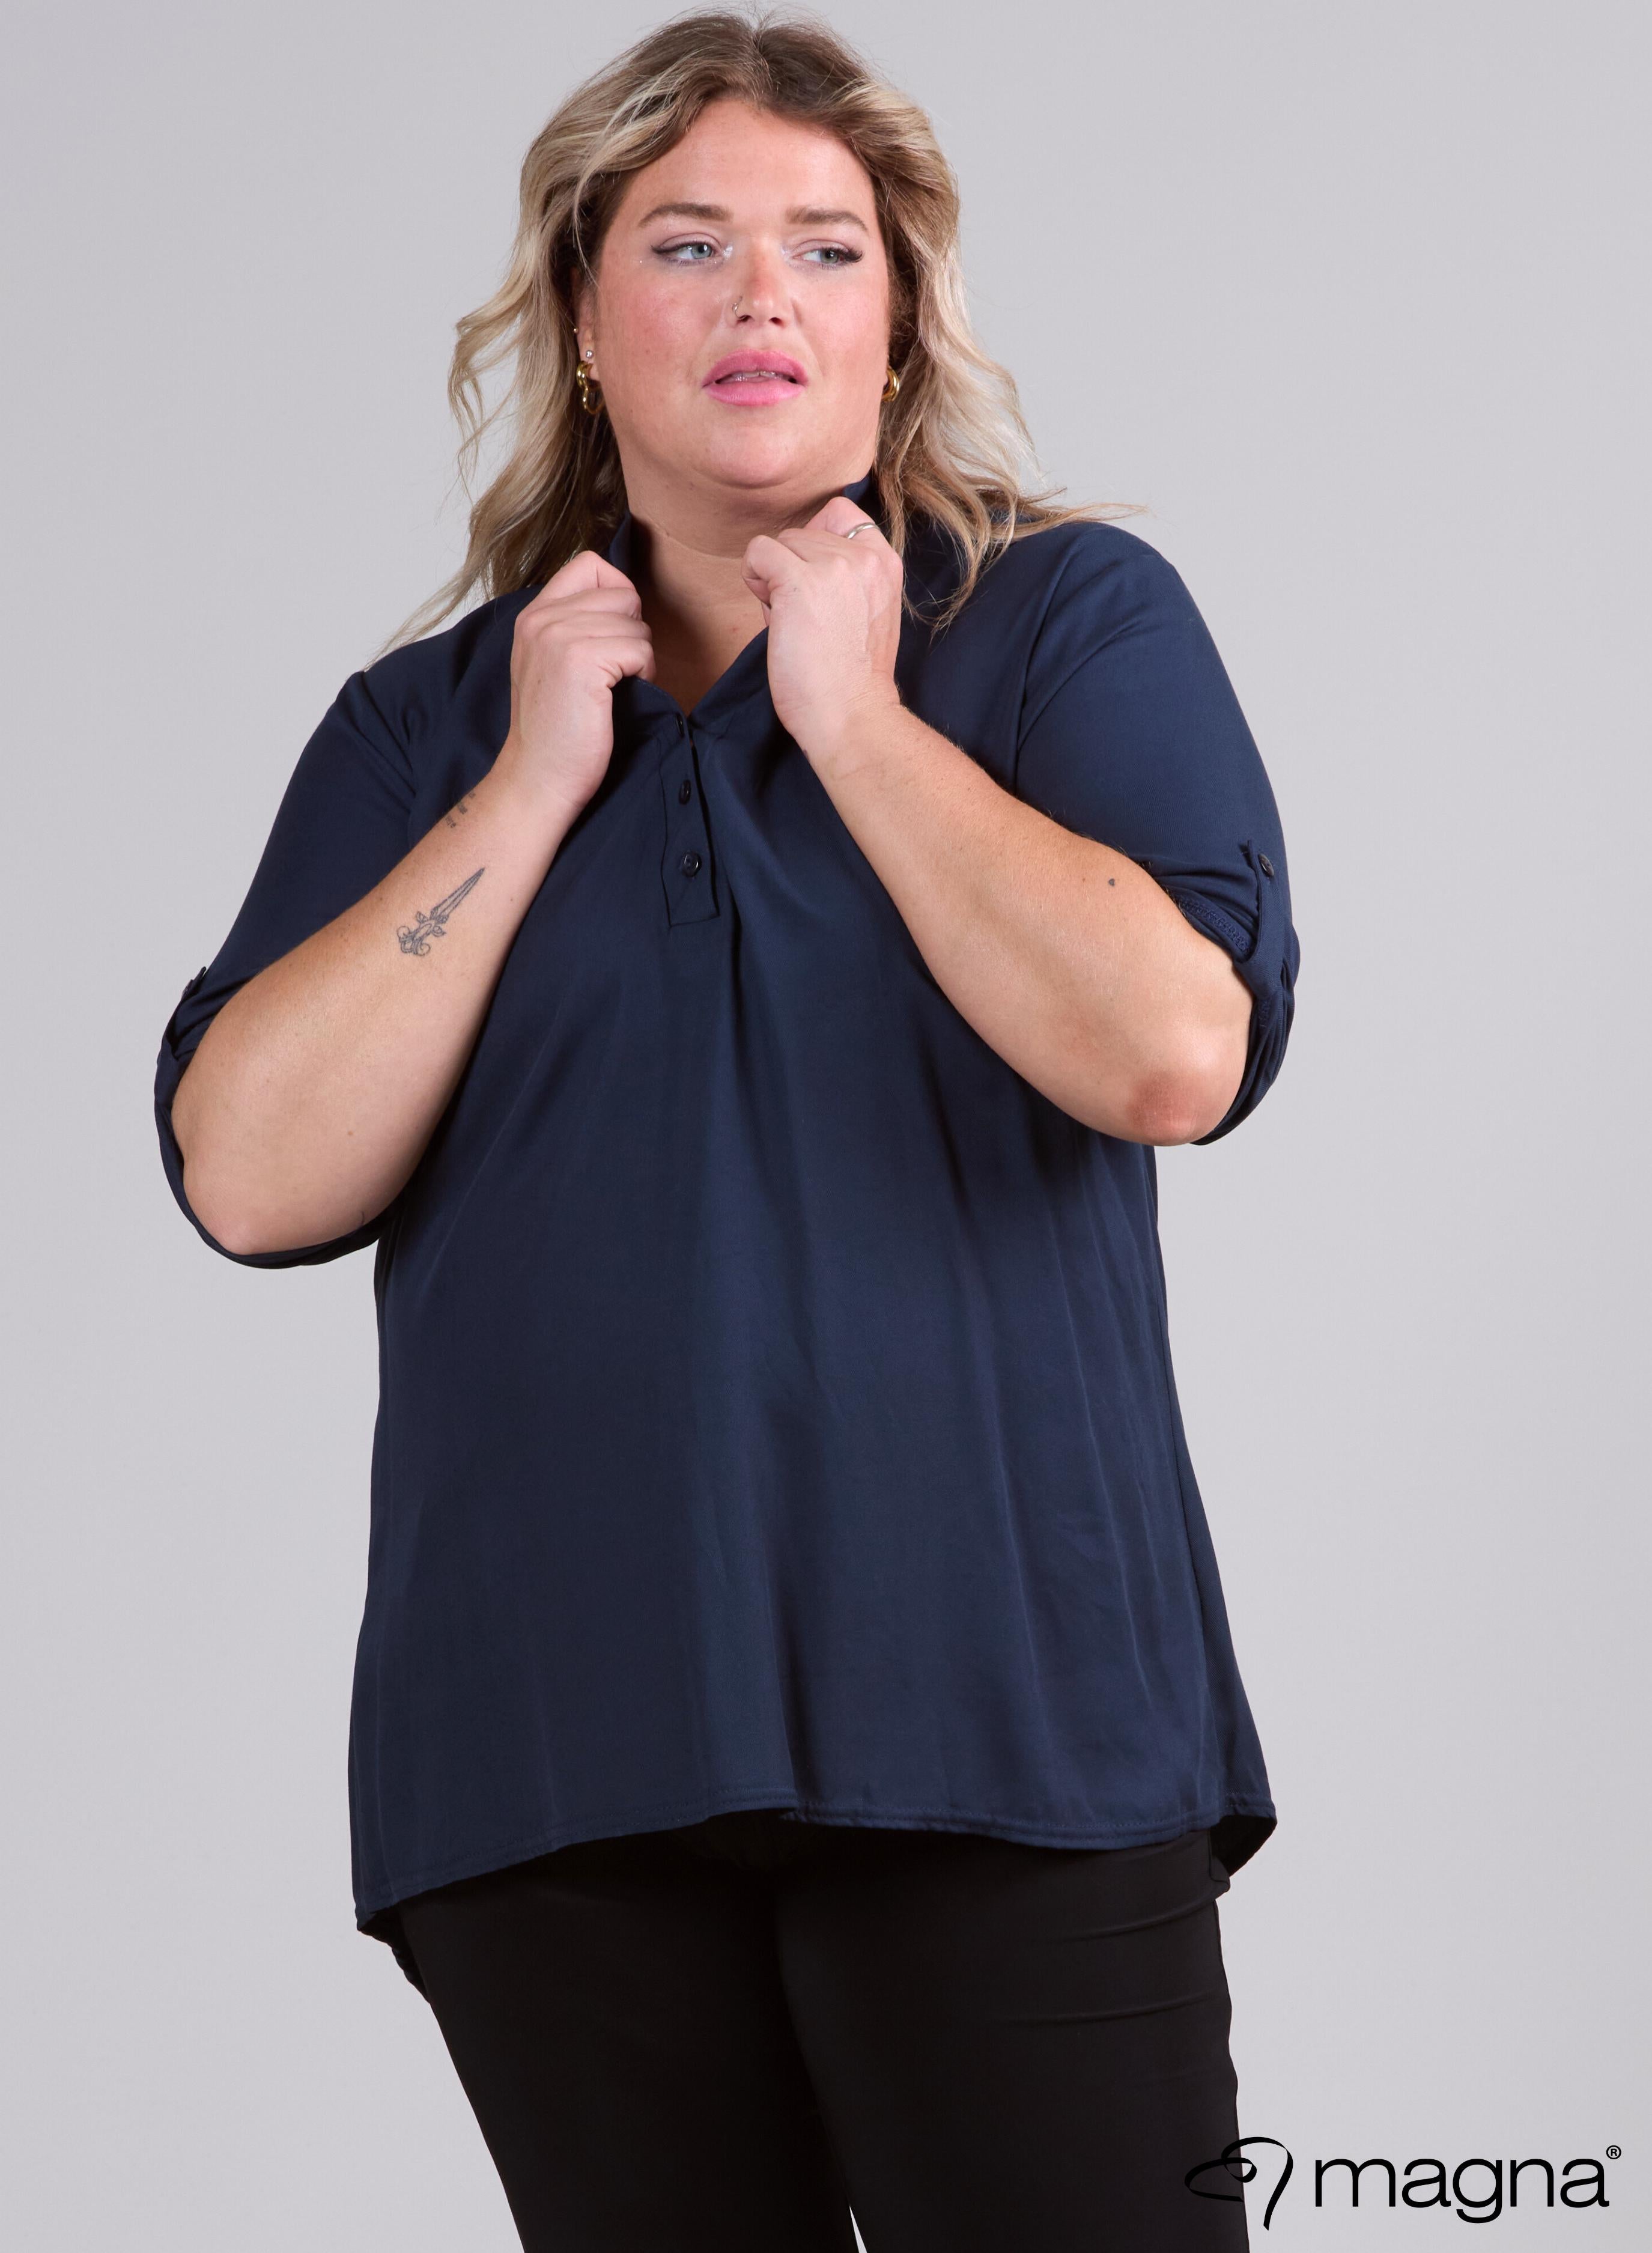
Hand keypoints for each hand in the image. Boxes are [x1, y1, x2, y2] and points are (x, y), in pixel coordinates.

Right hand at [492, 550, 654, 819]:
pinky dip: (643, 675)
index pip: (591, 565)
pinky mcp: (581, 661)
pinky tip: (619, 698)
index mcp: (534, 615)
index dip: (617, 595)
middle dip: (632, 633)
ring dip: (639, 658)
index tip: (611, 636)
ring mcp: (559, 637)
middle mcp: (542, 618)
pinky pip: (640, 649)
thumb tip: (628, 600)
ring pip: (636, 623)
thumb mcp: (553, 663)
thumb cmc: (557, 731)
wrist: (538, 780)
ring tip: (613, 690)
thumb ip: (577, 625)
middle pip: (623, 594)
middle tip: (613, 674)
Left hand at [741, 493, 902, 765]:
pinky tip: (771, 612)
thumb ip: (839, 578)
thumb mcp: (863, 612)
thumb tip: (787, 560)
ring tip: (792, 620)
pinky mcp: (799, 580)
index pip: (842, 513)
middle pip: (804, 530)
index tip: (816, 582)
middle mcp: (865, 556)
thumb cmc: (849, 678)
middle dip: (793, 566)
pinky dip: (754, 577)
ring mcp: (834, 565)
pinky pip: (758, 552)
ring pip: (780, 541)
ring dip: (773, 577)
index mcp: (885, 563)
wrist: (851, 715)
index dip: (816, 540)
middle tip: (803, 615)